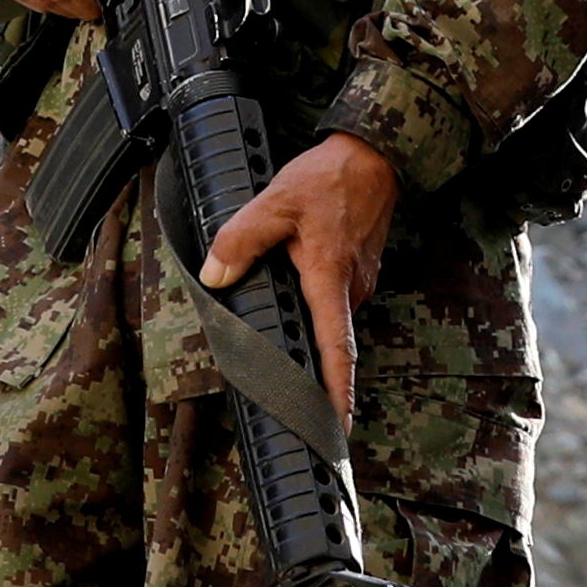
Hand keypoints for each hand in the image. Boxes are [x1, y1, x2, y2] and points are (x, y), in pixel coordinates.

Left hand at [202, 130, 397, 419]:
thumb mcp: (276, 202)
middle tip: (293, 403)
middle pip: (330, 342)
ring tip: (287, 352)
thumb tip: (215, 276)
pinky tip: (295, 299)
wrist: (372, 154)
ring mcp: (358, 281)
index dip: (336, 395)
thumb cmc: (329, 178)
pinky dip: (315, 310)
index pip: (337, 351)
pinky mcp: (357, 272)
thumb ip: (242, 239)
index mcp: (331, 280)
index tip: (336, 431)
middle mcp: (351, 289)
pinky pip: (333, 302)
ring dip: (311, 335)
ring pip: (329, 320)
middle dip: (313, 373)